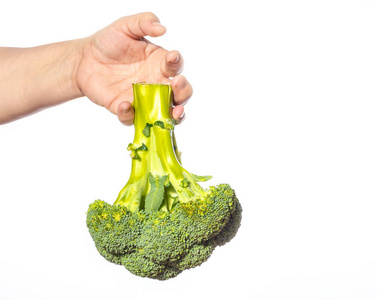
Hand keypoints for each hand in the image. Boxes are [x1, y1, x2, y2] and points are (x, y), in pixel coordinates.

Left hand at [76, 12, 191, 124]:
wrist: (84, 60)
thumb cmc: (108, 42)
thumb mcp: (125, 26)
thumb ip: (144, 22)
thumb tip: (162, 28)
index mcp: (160, 63)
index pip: (176, 66)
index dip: (177, 63)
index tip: (171, 58)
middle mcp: (156, 84)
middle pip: (180, 94)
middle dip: (184, 92)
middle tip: (177, 85)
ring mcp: (144, 99)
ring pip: (165, 113)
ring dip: (173, 116)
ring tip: (173, 113)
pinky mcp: (126, 110)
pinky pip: (134, 119)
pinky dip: (131, 116)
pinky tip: (125, 104)